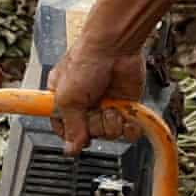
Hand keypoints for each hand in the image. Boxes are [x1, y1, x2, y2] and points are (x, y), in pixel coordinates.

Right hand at [48, 33, 147, 151]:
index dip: (72, 134)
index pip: (65, 130)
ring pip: (110, 134)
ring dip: (112, 122)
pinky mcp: (126, 106)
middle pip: (89, 135)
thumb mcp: (67, 97)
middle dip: (94, 125)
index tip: (77, 131)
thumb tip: (71, 149)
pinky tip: (126, 113)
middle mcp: (85, 106)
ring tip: (111, 105)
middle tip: (94, 107)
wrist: (115, 46)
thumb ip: (70, 126)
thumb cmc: (86, 61)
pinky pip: (129, 131)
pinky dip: (130, 125)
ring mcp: (107, 107)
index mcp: (64, 101)